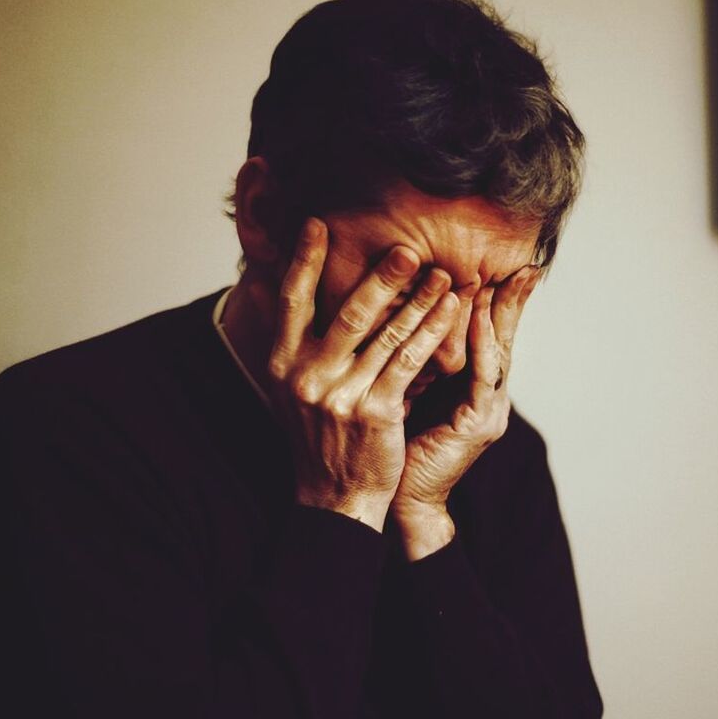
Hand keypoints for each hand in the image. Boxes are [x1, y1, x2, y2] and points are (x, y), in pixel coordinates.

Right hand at [266, 218, 458, 531]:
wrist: (335, 496)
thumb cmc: (318, 434)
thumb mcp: (289, 387)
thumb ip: (288, 340)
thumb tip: (267, 285)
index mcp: (280, 364)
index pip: (290, 299)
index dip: (303, 259)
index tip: (318, 222)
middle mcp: (304, 376)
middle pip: (345, 312)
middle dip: (380, 277)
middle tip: (407, 246)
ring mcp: (340, 395)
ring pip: (386, 335)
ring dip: (418, 301)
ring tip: (444, 274)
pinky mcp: (375, 412)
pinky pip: (410, 362)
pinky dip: (433, 333)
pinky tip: (451, 313)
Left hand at [392, 266, 540, 558]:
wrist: (395, 502)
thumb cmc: (395, 445)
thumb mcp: (407, 391)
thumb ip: (417, 360)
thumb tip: (400, 314)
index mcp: (475, 391)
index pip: (490, 337)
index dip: (498, 303)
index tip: (503, 266)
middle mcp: (489, 398)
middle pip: (504, 339)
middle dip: (513, 301)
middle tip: (524, 264)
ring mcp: (489, 411)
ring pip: (498, 351)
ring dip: (500, 312)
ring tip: (505, 276)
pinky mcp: (479, 423)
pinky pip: (483, 373)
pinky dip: (481, 341)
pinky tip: (478, 312)